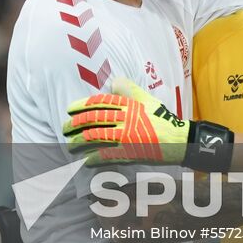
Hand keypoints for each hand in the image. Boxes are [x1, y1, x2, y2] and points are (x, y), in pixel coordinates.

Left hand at [63, 78, 189, 166]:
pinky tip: (85, 161)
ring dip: (79, 142)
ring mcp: (126, 137)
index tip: (70, 110)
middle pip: (94, 119)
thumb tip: (113, 81)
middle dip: (76, 124)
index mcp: (129, 105)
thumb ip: (130, 90)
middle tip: (64, 128)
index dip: (82, 105)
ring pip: (96, 137)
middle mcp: (125, 119)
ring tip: (69, 145)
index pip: (100, 103)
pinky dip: (93, 158)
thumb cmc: (162, 118)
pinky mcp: (129, 153)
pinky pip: (106, 156)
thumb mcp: (148, 100)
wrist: (178, 140)